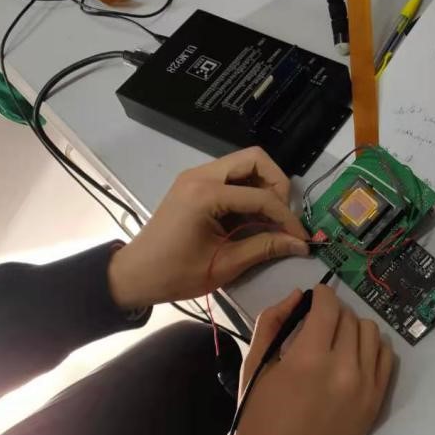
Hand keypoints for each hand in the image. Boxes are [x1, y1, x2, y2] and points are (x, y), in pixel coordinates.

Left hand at [108, 147, 310, 309]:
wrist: (134, 275)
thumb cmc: (175, 274)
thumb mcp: (225, 264)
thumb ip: (265, 247)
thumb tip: (300, 245)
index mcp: (206, 194)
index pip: (261, 196)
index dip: (286, 217)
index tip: (300, 238)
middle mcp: (201, 175)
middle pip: (255, 159)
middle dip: (277, 186)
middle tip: (283, 216)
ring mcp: (196, 176)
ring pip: (244, 164)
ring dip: (263, 185)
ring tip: (270, 217)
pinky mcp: (194, 184)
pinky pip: (231, 176)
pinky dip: (248, 190)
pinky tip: (252, 217)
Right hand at [232, 285, 394, 434]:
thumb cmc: (258, 422)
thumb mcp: (254, 367)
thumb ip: (272, 323)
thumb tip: (297, 295)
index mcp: (309, 358)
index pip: (328, 306)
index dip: (319, 295)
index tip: (313, 298)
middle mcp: (344, 368)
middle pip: (349, 318)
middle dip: (332, 313)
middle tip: (318, 324)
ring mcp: (365, 387)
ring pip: (372, 334)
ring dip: (354, 329)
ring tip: (337, 341)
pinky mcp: (376, 402)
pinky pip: (386, 359)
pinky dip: (372, 349)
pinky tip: (355, 356)